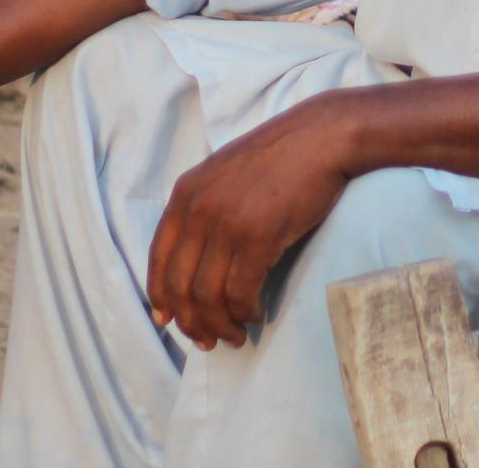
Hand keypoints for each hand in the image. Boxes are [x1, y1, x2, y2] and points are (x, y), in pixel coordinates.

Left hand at [146, 95, 354, 349]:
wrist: (321, 138)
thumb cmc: (279, 156)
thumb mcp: (224, 173)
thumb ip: (203, 207)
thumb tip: (195, 258)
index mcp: (185, 194)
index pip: (157, 258)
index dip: (160, 296)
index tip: (167, 320)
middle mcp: (198, 211)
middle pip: (180, 285)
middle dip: (191, 322)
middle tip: (207, 340)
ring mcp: (227, 225)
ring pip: (208, 296)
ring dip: (219, 324)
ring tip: (234, 336)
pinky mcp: (258, 238)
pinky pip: (241, 292)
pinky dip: (245, 312)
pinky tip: (255, 315)